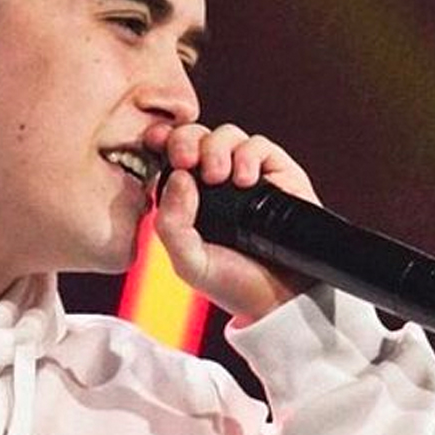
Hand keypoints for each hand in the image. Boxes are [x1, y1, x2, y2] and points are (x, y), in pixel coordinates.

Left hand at [142, 123, 320, 324]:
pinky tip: (246, 180)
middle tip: (186, 159)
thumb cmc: (233, 283)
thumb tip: (179, 176)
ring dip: (216, 147)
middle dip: (186, 139)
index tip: (154, 141)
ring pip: (226, 134)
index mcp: (187, 197)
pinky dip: (249, 154)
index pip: (169, 154)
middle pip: (195, 136)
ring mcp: (247, 174)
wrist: (280, 300)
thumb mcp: (189, 261)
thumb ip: (172, 224)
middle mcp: (216, 181)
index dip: (161, 140)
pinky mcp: (279, 173)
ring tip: (220, 176)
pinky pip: (260, 145)